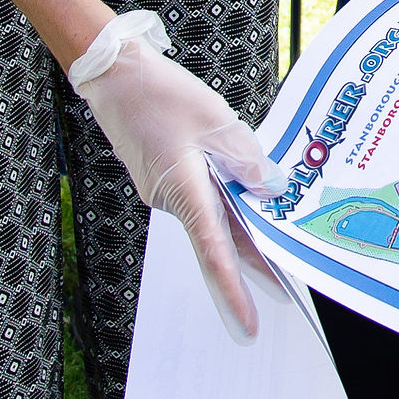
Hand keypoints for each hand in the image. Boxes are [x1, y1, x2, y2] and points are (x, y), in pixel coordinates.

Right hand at [70, 13, 274, 343]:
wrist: (113, 73)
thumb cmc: (160, 93)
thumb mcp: (216, 122)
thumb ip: (247, 160)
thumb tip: (271, 190)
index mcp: (183, 191)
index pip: (213, 252)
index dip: (233, 290)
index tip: (246, 326)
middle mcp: (170, 199)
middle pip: (218, 237)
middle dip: (251, 262)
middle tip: (285, 290)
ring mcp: (164, 189)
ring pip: (211, 211)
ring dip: (241, 219)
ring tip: (276, 229)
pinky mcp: (162, 177)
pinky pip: (200, 194)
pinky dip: (223, 194)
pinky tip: (243, 182)